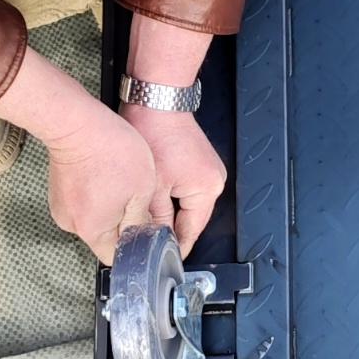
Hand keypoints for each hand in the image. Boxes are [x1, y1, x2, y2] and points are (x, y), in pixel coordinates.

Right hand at [48, 105, 156, 260]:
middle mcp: (72, 223)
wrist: (75, 121)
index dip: (136, 247)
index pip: (118, 256)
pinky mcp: (59, 191)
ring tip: (122, 183)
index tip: (149, 234)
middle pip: (105, 237)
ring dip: (112, 207)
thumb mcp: (142, 190)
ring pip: (96, 218)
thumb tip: (145, 238)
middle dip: (124, 224)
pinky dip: (98, 195)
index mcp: (93, 230)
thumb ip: (142, 221)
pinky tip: (108, 176)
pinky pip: (84, 202)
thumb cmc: (109, 150)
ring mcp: (62, 206)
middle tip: (139, 201)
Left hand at [122, 14, 225, 255]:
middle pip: (189, 218)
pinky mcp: (197, 161)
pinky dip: (168, 194)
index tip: (158, 260)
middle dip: (167, 228)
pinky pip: (184, 188)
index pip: (191, 231)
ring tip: (145, 217)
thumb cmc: (154, 132)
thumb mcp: (151, 185)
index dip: (172, 247)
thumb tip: (150, 239)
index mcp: (207, 190)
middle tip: (144, 241)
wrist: (156, 99)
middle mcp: (213, 181)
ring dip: (166, 211)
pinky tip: (151, 195)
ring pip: (184, 204)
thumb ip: (154, 217)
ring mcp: (207, 170)